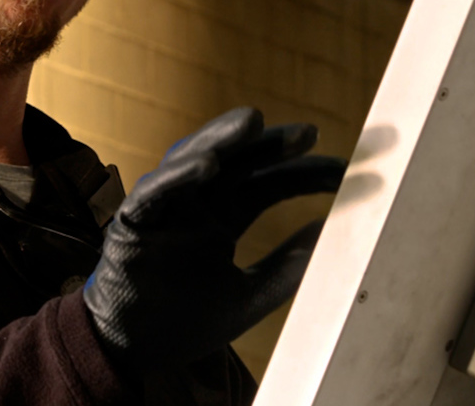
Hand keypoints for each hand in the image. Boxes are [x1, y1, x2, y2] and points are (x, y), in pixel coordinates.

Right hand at [83, 107, 345, 368]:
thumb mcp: (250, 295)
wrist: (131, 352)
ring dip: (220, 140)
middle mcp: (195, 206)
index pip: (267, 183)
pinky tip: (206, 166)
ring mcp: (163, 210)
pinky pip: (152, 193)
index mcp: (223, 219)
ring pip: (191, 162)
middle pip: (235, 162)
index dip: (301, 173)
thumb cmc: (185, 323)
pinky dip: (176, 177)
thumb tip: (334, 235)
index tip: (343, 170)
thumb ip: (288, 266)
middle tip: (308, 133)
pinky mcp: (131, 224)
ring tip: (252, 122)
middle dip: (268, 144)